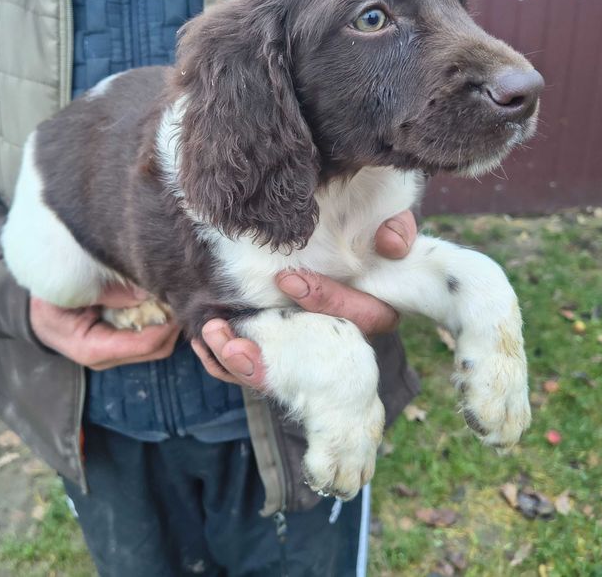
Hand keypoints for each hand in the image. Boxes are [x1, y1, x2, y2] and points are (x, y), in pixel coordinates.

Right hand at [30, 283, 179, 369]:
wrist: (35, 314)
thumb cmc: (48, 301)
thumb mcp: (70, 291)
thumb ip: (108, 291)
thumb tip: (146, 290)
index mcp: (93, 349)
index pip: (144, 344)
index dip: (166, 323)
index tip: (177, 297)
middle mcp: (108, 358)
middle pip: (158, 348)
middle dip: (173, 323)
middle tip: (182, 293)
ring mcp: (116, 354)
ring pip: (159, 344)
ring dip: (169, 321)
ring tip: (173, 294)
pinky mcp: (121, 345)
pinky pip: (150, 336)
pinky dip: (160, 319)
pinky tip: (161, 298)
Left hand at [192, 210, 416, 387]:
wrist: (351, 250)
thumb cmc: (372, 241)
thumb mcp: (392, 230)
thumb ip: (397, 232)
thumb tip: (388, 241)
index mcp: (376, 311)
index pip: (358, 316)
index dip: (325, 300)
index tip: (287, 279)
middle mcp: (343, 341)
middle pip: (309, 360)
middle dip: (268, 357)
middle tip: (230, 338)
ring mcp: (312, 351)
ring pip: (278, 372)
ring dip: (241, 364)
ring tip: (211, 340)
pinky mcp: (285, 352)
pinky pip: (258, 367)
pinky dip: (229, 362)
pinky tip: (203, 344)